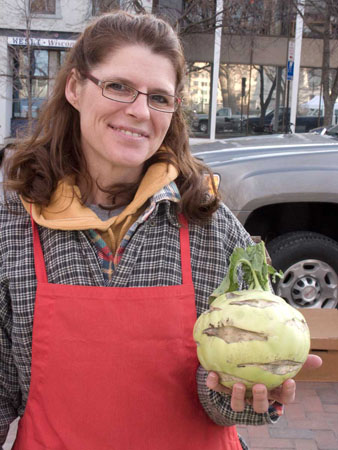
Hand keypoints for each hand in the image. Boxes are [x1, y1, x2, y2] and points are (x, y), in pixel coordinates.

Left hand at [206, 353, 322, 413]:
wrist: (234, 363)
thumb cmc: (262, 363)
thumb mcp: (278, 361)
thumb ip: (297, 360)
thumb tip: (318, 359)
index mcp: (271, 391)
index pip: (284, 398)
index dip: (287, 393)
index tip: (289, 381)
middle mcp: (255, 396)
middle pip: (260, 407)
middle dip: (260, 399)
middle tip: (259, 386)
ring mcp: (239, 395)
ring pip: (238, 405)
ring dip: (238, 397)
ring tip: (239, 384)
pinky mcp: (222, 388)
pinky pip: (217, 390)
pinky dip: (214, 383)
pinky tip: (212, 373)